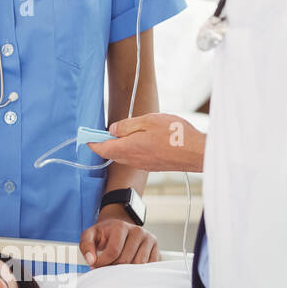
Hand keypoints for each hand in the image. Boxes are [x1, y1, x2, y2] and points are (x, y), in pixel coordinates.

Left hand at [79, 216, 158, 267]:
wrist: (119, 228)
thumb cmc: (104, 234)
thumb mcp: (89, 235)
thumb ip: (86, 246)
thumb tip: (91, 260)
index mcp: (121, 226)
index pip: (113, 251)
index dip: (102, 262)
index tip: (95, 265)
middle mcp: (138, 231)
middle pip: (126, 260)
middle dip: (113, 267)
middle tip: (106, 267)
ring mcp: (149, 240)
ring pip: (138, 265)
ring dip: (125, 271)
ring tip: (116, 266)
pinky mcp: (157, 249)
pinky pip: (148, 267)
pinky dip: (138, 271)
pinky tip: (128, 267)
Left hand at [87, 113, 204, 172]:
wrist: (199, 153)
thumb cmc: (176, 135)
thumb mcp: (148, 121)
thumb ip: (127, 126)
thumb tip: (113, 130)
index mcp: (128, 149)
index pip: (102, 149)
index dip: (92, 142)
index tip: (86, 137)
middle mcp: (134, 160)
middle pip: (113, 153)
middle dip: (106, 143)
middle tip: (103, 131)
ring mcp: (144, 165)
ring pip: (125, 156)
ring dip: (121, 146)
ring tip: (126, 132)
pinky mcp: (154, 166)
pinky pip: (136, 158)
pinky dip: (133, 150)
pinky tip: (142, 140)